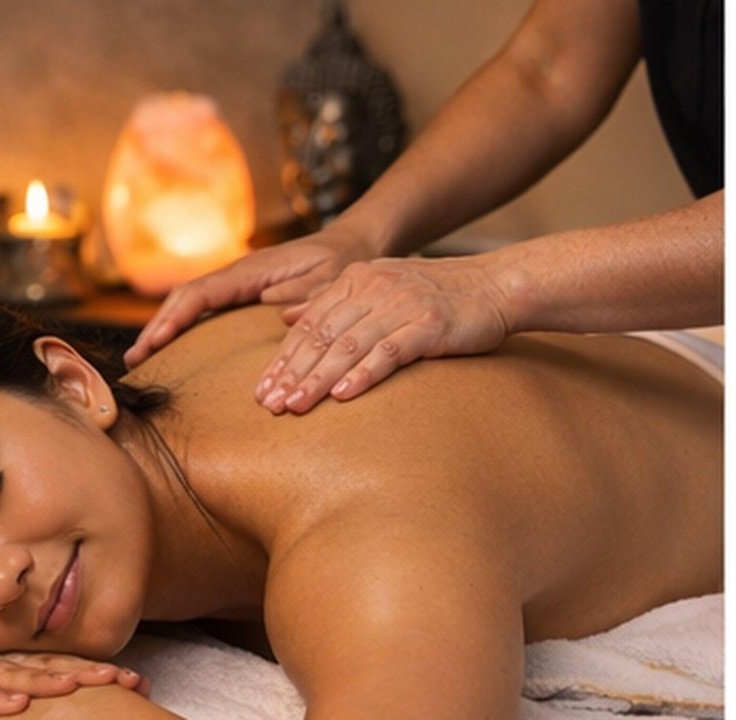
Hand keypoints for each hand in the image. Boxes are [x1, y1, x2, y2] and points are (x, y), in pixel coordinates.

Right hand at [0, 634, 147, 715]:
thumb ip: (18, 681)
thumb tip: (67, 690)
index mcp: (5, 659)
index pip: (57, 663)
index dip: (94, 669)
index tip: (135, 677)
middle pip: (44, 668)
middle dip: (85, 674)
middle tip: (123, 679)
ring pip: (8, 679)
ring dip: (43, 684)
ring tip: (76, 687)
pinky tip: (12, 706)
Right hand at [123, 226, 369, 368]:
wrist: (349, 246)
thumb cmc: (341, 263)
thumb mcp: (332, 280)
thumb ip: (310, 296)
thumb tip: (281, 313)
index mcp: (251, 270)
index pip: (201, 293)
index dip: (174, 318)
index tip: (155, 343)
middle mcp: (237, 276)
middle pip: (184, 299)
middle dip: (157, 328)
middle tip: (134, 361)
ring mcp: (236, 286)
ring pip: (189, 305)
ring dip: (164, 330)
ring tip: (143, 361)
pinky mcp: (241, 296)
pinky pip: (204, 311)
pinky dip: (184, 329)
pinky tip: (173, 352)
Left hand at [255, 255, 510, 413]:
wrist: (495, 285)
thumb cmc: (433, 295)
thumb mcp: (377, 288)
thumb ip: (330, 302)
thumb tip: (286, 318)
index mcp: (354, 280)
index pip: (309, 325)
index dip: (283, 359)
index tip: (261, 390)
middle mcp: (372, 289)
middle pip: (322, 336)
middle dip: (291, 374)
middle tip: (268, 406)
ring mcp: (400, 305)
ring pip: (348, 346)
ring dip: (318, 379)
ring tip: (295, 406)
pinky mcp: (428, 324)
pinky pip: (389, 351)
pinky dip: (364, 373)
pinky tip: (343, 395)